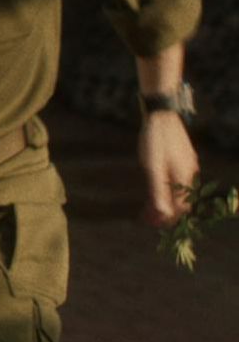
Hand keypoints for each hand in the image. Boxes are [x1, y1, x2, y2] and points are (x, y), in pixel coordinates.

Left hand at [137, 110, 197, 226]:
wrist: (160, 115)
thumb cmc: (155, 140)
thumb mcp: (153, 167)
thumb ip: (158, 190)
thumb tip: (163, 214)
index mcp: (185, 178)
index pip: (181, 207)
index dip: (169, 219)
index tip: (154, 226)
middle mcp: (191, 174)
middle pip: (182, 201)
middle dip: (167, 212)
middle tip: (149, 220)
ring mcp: (188, 166)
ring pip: (180, 191)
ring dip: (166, 201)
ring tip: (149, 208)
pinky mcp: (183, 159)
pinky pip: (177, 181)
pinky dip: (167, 189)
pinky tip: (155, 190)